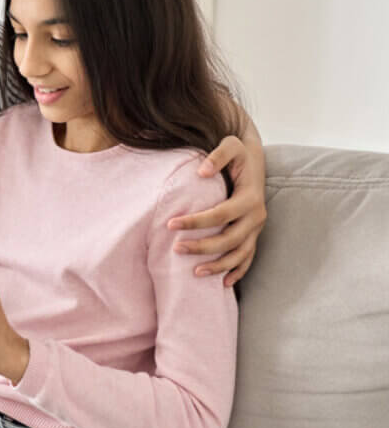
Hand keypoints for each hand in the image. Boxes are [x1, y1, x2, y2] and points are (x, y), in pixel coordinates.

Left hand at [169, 135, 266, 285]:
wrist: (254, 157)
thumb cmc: (238, 151)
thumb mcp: (230, 144)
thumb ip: (217, 156)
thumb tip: (202, 172)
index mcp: (250, 198)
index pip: (220, 214)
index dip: (196, 221)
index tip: (170, 224)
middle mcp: (256, 216)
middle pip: (229, 239)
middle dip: (203, 247)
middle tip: (176, 249)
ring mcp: (257, 228)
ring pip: (240, 254)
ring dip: (219, 265)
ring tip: (195, 273)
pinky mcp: (254, 234)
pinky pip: (248, 257)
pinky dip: (238, 271)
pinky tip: (224, 283)